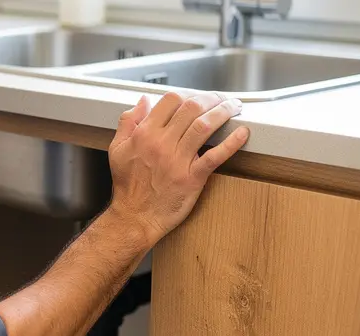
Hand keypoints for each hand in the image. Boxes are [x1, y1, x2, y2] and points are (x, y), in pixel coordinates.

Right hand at [107, 92, 249, 242]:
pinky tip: (243, 133)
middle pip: (192, 107)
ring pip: (205, 125)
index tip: (197, 98)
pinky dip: (232, 143)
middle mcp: (160, 144)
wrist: (135, 218)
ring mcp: (177, 160)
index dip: (189, 94)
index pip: (171, 100)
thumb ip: (128, 122)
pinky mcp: (191, 178)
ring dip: (224, 111)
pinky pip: (215, 156)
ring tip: (233, 108)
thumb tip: (143, 102)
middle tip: (221, 100)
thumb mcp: (117, 149)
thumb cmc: (128, 187)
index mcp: (144, 134)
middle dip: (211, 98)